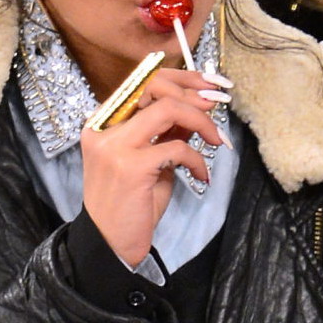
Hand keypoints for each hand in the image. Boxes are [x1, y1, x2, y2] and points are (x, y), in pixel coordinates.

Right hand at [80, 68, 229, 266]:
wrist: (110, 245)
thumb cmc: (130, 205)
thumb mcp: (151, 162)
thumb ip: (167, 132)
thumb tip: (198, 106)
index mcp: (105, 122)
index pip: (144, 81)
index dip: (181, 77)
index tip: (209, 84)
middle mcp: (105, 128)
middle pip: (156, 87)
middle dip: (194, 94)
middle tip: (217, 109)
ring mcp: (115, 146)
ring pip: (168, 108)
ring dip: (201, 121)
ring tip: (216, 140)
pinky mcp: (131, 166)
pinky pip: (178, 147)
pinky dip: (197, 159)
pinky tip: (201, 175)